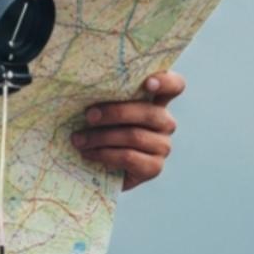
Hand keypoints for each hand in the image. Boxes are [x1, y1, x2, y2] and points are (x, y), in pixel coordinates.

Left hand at [71, 71, 184, 191]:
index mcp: (155, 101)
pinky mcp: (154, 167)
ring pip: (134, 135)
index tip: (148, 83)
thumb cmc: (97, 131)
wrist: (96, 171)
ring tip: (79, 139)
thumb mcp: (102, 111)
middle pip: (148, 113)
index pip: (174, 86)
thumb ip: (104, 97)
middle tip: (88, 116)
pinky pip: (129, 157)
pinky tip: (88, 153)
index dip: (166, 82)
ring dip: (101, 137)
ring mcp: (162, 146)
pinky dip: (105, 154)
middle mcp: (164, 122)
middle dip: (115, 113)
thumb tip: (86, 86)